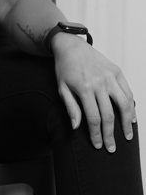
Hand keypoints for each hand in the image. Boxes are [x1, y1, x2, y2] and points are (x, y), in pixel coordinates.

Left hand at [52, 32, 135, 151]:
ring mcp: (110, 76)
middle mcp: (100, 83)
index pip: (93, 118)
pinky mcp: (117, 71)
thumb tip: (76, 127)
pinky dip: (131, 105)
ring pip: (124, 104)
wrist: (71, 46)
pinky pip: (127, 91)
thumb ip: (71, 108)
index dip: (96, 134)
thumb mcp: (62, 88)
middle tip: (111, 148)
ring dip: (127, 122)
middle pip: (109, 114)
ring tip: (127, 136)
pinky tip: (131, 117)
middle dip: (111, 134)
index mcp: (84, 88)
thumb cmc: (64, 68)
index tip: (98, 145)